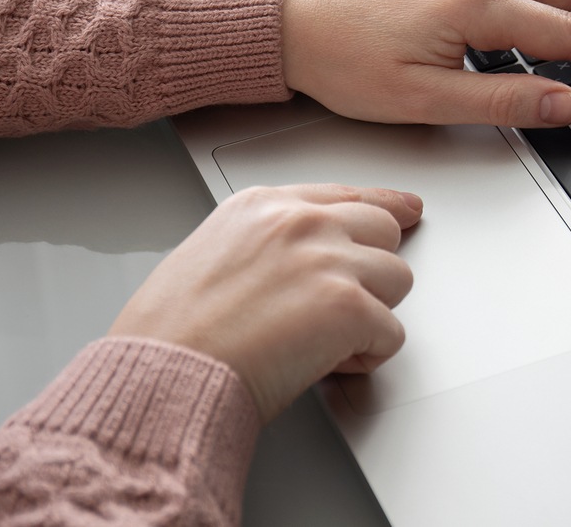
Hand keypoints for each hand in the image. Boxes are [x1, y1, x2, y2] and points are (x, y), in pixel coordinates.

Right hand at [109, 183, 420, 422]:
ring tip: (323, 340)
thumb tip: (299, 264)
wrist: (164, 374)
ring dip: (371, 315)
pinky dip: (367, 358)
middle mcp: (302, 222)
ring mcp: (329, 259)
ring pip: (398, 279)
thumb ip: (265, 244)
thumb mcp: (210, 253)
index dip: (384, 208)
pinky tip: (326, 365)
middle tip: (342, 307)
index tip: (407, 210)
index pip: (347, 195)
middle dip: (370, 271)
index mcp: (264, 205)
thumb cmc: (170, 335)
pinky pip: (393, 334)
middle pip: (383, 230)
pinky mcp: (349, 306)